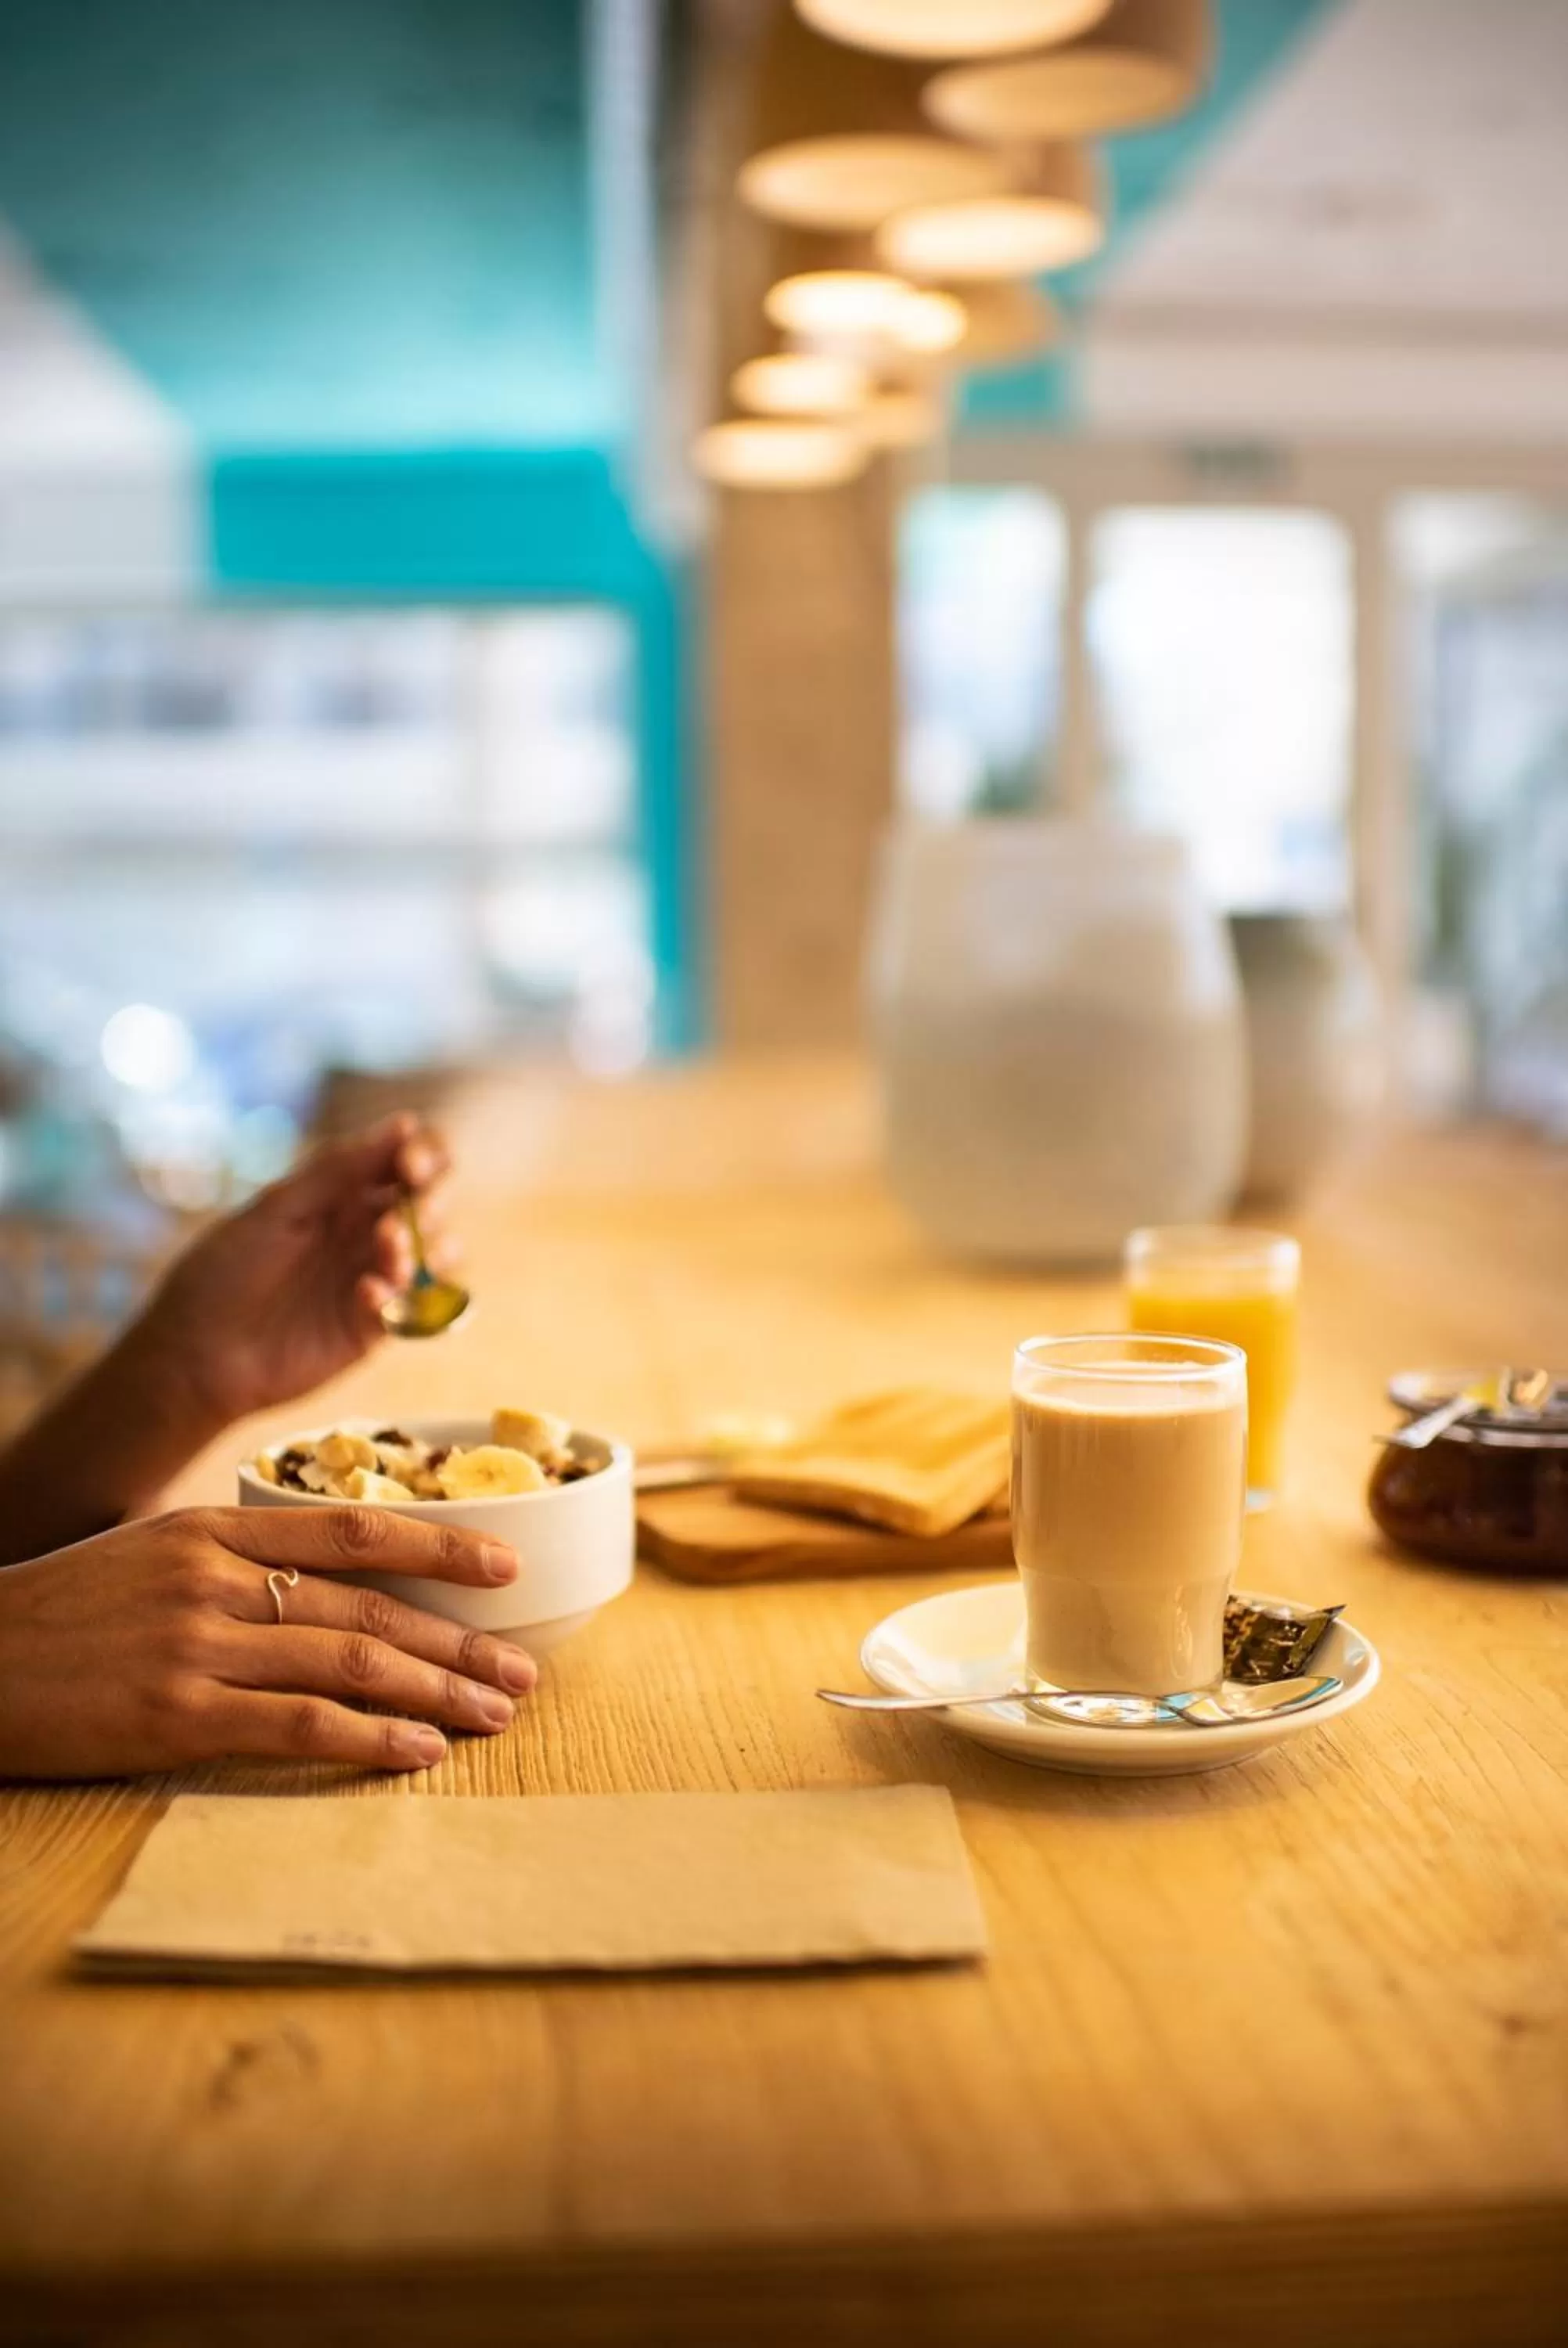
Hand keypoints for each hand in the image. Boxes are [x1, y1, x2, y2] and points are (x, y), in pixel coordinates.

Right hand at [0, 1506, 534, 1781]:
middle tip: (522, 1672)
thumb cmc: (60, 1616)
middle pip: (369, 1606)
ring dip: (436, 1693)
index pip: (354, 1529)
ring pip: (351, 1663)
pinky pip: (298, 1725)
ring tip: (493, 1716)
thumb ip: (233, 1562)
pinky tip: (418, 1752)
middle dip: (460, 1642)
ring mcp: (198, 1644)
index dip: (441, 1549)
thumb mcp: (148, 1555)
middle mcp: (216, 1577)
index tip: (506, 1569)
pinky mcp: (177, 1715)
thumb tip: (321, 1586)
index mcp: (212, 1527)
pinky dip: (370, 1738)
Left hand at [142, 1115, 457, 1427]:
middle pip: (435, 1203)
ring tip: (388, 1251)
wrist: (195, 1353)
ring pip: (442, 1256)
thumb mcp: (277, 1208)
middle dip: (431, 1202)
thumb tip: (403, 1123)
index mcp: (345, 1194)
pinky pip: (415, 1308)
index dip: (426, 1154)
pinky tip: (365, 1295)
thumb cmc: (224, 1272)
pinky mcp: (375, 1329)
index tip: (410, 1166)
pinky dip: (399, 1295)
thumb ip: (338, 1169)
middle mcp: (368, 1232)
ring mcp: (376, 1279)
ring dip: (428, 1247)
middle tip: (396, 1217)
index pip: (410, 1160)